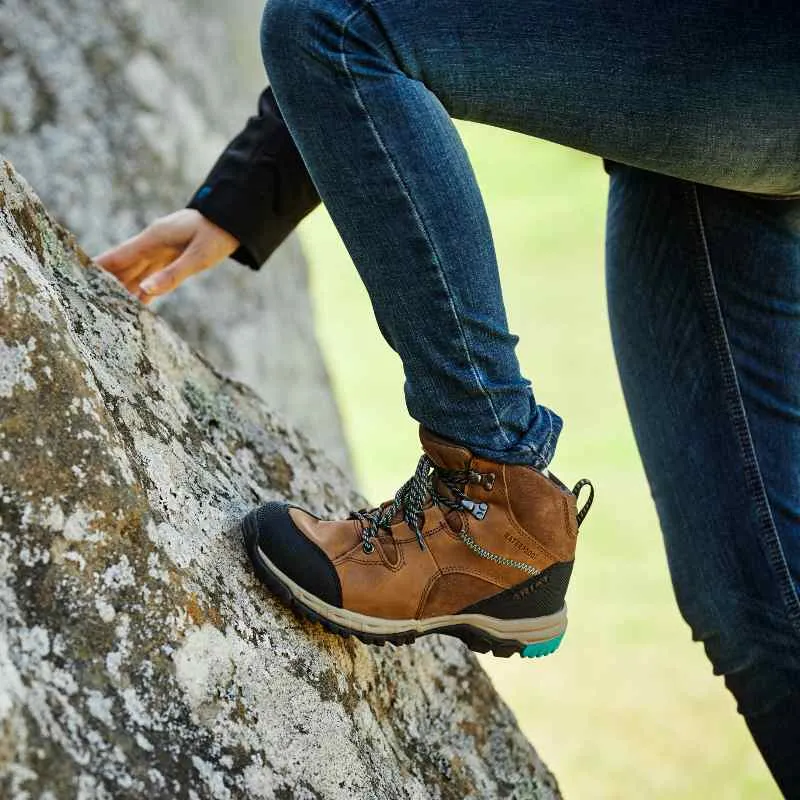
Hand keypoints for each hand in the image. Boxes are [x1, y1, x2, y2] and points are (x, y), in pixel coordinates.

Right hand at [94, 209, 238, 303]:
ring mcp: (162, 251)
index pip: (118, 256)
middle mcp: (153, 244)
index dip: (98, 267)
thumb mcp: (198, 257)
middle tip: (85, 301)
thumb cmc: (217, 235)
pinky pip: (152, 276)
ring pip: (136, 272)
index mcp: (154, 239)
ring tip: (105, 308)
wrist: (235, 220)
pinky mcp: (172, 258)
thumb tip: (146, 292)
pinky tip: (134, 304)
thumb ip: (172, 276)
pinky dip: (143, 289)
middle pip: (123, 266)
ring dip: (122, 288)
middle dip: (105, 282)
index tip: (75, 277)